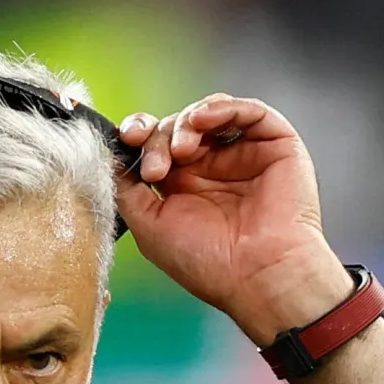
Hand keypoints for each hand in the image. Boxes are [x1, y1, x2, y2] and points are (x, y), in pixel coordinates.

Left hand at [116, 94, 353, 345]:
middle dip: (157, 138)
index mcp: (183, 187)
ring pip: (207, 114)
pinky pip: (249, 110)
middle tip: (155, 169)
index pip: (155, 145)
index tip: (125, 138)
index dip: (138, 135)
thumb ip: (127, 190)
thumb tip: (109, 157)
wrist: (257, 276)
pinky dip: (220, 107)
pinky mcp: (275, 144)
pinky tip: (202, 121)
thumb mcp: (149, 225)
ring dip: (184, 124)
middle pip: (175, 126)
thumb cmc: (208, 262)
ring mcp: (243, 154)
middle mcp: (212, 168)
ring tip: (180, 151)